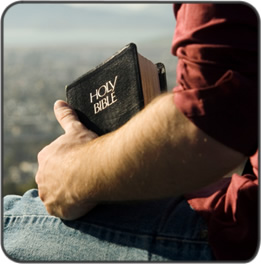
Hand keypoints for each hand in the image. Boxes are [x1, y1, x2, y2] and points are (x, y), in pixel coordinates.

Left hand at [35, 100, 97, 219]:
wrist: (93, 170)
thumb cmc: (85, 148)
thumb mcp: (76, 129)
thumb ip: (66, 116)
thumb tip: (59, 102)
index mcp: (46, 157)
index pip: (53, 160)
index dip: (67, 162)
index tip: (80, 162)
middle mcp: (42, 175)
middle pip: (53, 178)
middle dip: (66, 177)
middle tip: (83, 176)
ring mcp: (47, 194)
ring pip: (56, 193)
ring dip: (66, 192)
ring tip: (84, 188)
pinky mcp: (55, 209)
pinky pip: (61, 209)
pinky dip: (70, 206)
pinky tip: (81, 200)